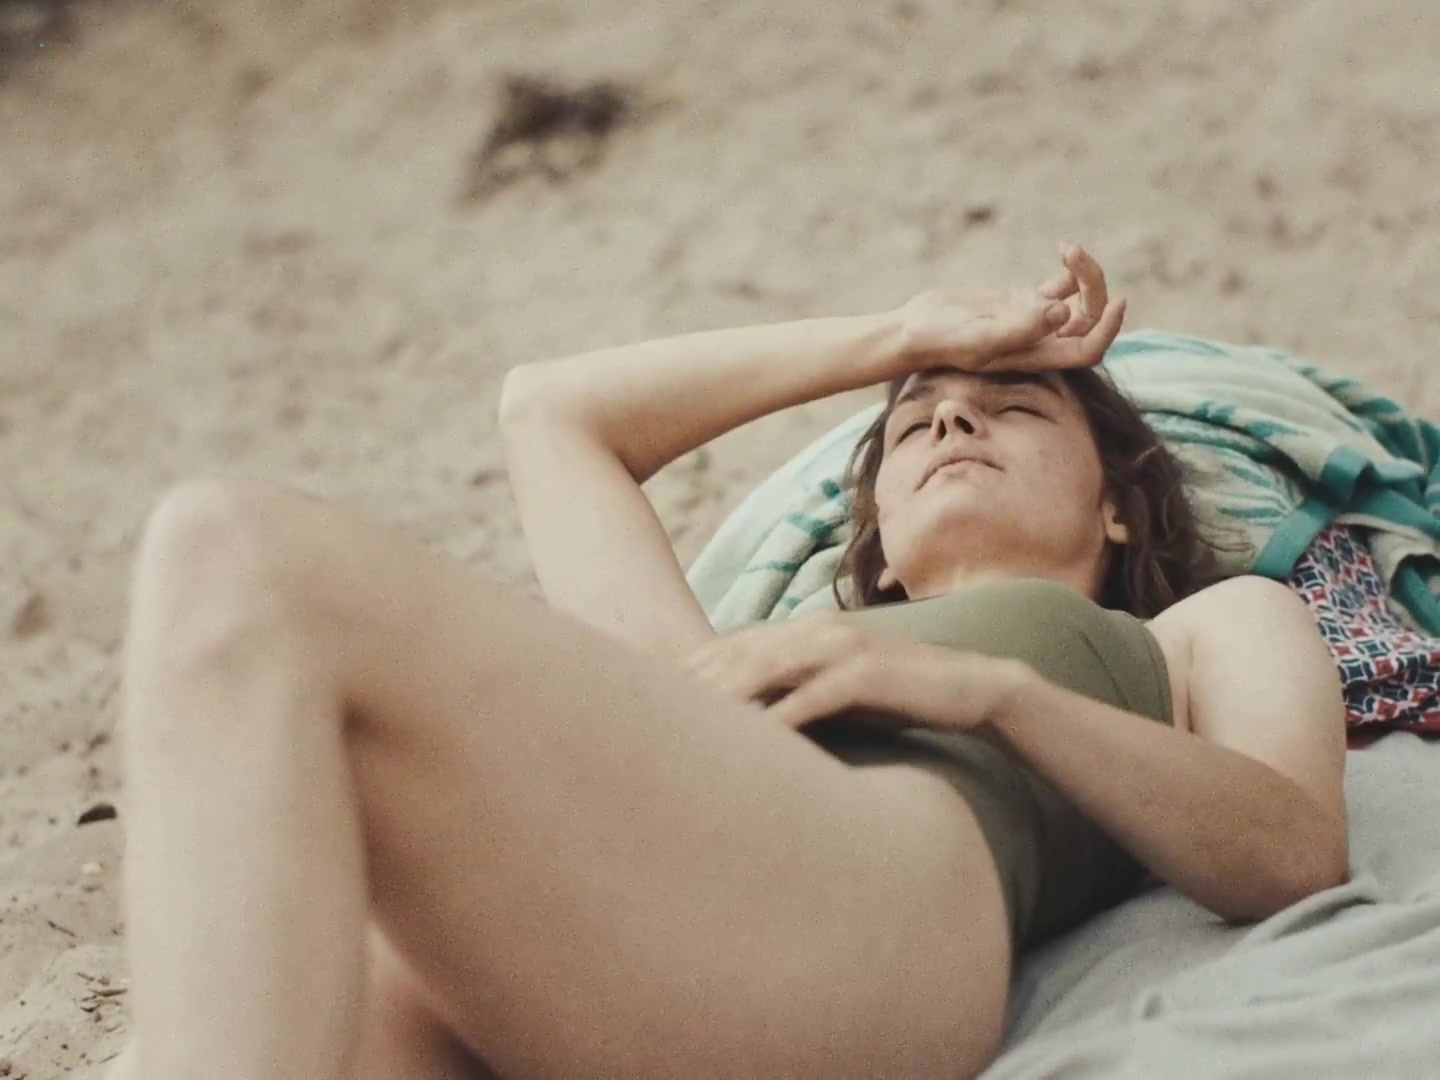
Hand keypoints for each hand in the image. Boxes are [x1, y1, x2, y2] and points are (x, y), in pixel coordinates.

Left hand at [680, 611, 1032, 733]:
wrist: (973, 688)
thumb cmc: (902, 694)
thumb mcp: (843, 686)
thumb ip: (801, 688)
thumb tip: (755, 718)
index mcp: (809, 632)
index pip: (738, 646)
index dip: (696, 668)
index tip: (652, 692)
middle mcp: (820, 632)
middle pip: (742, 652)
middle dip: (697, 678)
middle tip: (651, 708)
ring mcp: (844, 648)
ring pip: (769, 666)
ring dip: (727, 692)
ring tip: (688, 720)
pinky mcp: (869, 673)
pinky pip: (814, 695)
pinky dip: (782, 715)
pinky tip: (754, 740)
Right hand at [891, 242, 1125, 374]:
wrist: (915, 328)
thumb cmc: (941, 340)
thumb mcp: (979, 337)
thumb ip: (1020, 328)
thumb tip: (1062, 312)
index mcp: (1036, 357)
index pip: (1088, 351)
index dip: (1109, 330)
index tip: (1119, 301)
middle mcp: (1040, 342)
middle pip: (1089, 321)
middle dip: (1093, 290)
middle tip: (1074, 256)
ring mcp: (1032, 321)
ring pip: (1079, 302)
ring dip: (1084, 276)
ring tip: (1068, 248)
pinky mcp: (1021, 302)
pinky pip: (1061, 289)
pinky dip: (1070, 270)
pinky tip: (1063, 249)